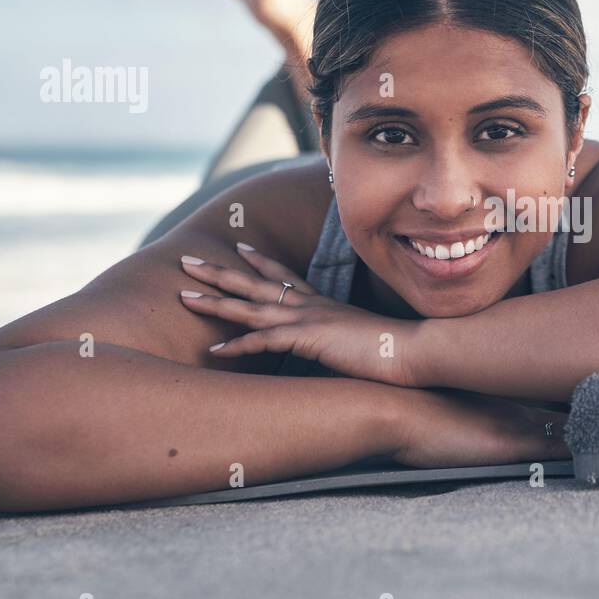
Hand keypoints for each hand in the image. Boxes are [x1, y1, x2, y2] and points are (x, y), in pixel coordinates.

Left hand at [178, 242, 426, 387]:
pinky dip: (238, 344)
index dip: (259, 263)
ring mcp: (308, 320)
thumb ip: (346, 341)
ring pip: (250, 308)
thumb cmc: (397, 350)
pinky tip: (214, 350)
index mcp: (324, 304)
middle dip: (219, 272)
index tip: (239, 247)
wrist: (416, 350)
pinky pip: (264, 341)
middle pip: (255, 285)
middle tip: (187, 261)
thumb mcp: (363, 342)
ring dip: (215, 303)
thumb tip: (342, 349)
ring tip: (183, 298)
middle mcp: (311, 306)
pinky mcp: (309, 339)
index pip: (286, 277)